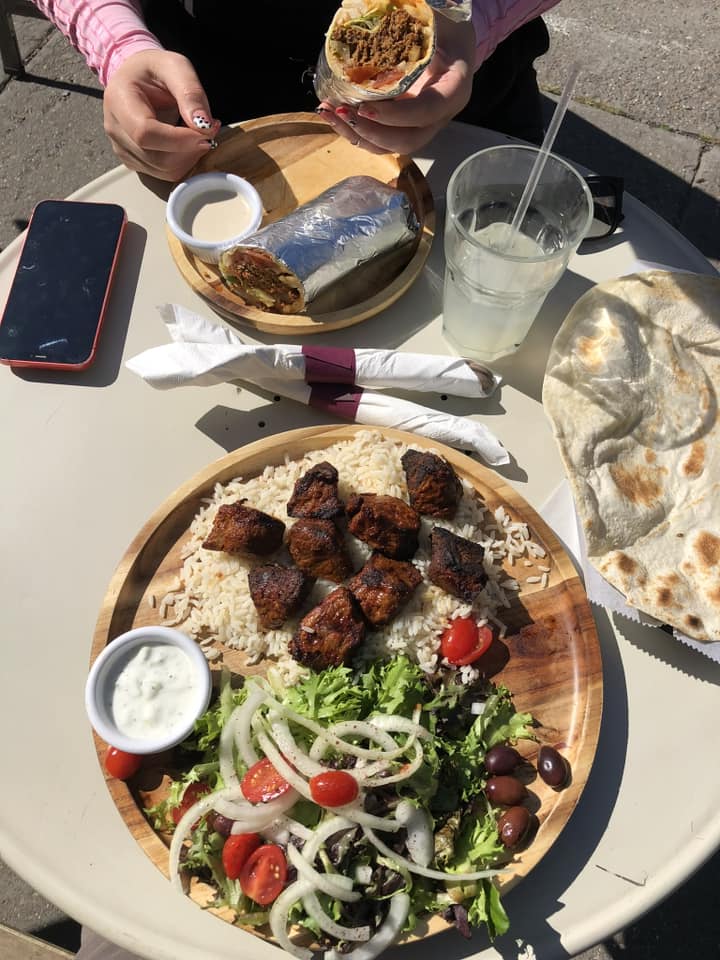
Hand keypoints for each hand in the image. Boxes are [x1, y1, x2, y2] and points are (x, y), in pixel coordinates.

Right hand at [103, 50, 220, 180]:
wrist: (137, 78)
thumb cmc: (154, 69)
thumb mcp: (176, 66)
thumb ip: (190, 93)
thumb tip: (203, 126)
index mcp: (118, 100)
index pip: (146, 133)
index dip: (180, 140)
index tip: (207, 132)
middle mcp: (114, 128)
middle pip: (156, 158)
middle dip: (190, 149)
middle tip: (209, 129)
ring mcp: (121, 148)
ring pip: (163, 170)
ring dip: (189, 157)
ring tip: (199, 133)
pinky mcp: (132, 160)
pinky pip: (163, 173)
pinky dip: (182, 162)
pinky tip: (187, 143)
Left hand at [319, 16, 475, 154]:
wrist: (451, 42)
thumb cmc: (444, 28)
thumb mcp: (434, 19)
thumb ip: (415, 18)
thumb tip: (375, 7)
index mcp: (453, 90)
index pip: (426, 112)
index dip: (396, 115)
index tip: (365, 108)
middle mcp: (438, 116)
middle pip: (407, 141)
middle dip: (372, 132)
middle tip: (342, 112)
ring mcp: (420, 125)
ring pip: (390, 146)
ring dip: (356, 135)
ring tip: (329, 112)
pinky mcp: (402, 126)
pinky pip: (379, 138)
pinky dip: (354, 130)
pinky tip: (332, 112)